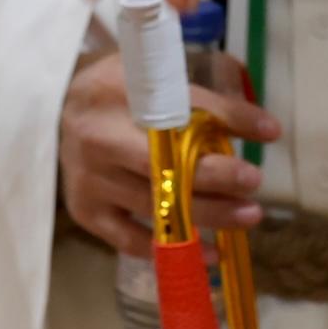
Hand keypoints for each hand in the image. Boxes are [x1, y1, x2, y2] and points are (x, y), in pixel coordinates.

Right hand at [57, 47, 279, 258]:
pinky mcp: (86, 210)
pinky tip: (210, 251)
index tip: (269, 132)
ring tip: (247, 216)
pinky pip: (131, 239)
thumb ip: (206, 99)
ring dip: (208, 214)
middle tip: (255, 182)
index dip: (229, 119)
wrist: (58, 106)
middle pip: (163, 163)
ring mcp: (89, 179)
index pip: (182, 106)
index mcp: (117, 91)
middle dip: (216, 176)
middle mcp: (98, 136)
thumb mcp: (155, 76)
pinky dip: (172, 247)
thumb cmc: (120, 89)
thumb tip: (266, 131)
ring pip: (155, 205)